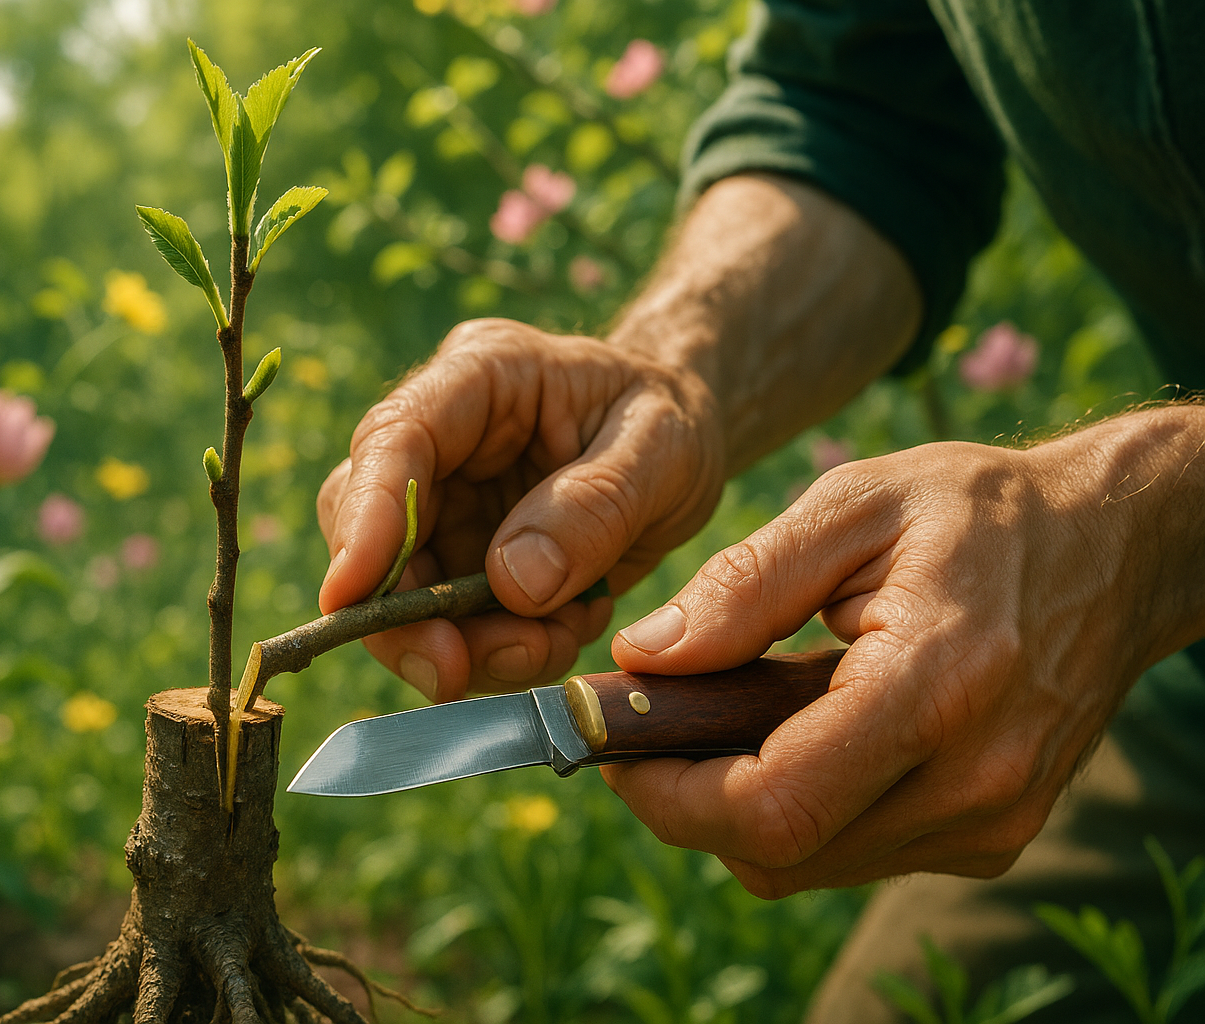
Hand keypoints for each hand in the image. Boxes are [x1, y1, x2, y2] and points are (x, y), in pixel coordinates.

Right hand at [316, 318, 724, 701]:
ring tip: (547, 645)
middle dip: (400, 613)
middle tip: (451, 671)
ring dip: (459, 645)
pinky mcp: (459, 561)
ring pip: (397, 591)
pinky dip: (498, 652)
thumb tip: (512, 583)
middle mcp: (442, 440)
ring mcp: (444, 504)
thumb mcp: (662, 446)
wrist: (683, 440)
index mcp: (482, 376)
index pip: (396, 437)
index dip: (364, 520)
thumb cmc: (671, 416)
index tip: (350, 597)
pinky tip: (558, 634)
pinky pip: (448, 626)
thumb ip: (596, 504)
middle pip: (367, 527)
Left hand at [601, 435, 1163, 896]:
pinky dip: (801, 809)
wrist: (1116, 547)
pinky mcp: (992, 836)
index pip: (772, 803)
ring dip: (740, 807)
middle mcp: (974, 778)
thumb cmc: (977, 510)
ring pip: (810, 864)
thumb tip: (644, 657)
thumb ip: (743, 585)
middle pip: (780, 853)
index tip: (618, 743)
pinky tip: (800, 730)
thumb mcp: (852, 505)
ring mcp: (992, 820)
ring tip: (730, 712)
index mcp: (937, 684)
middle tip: (653, 726)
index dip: (670, 794)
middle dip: (687, 803)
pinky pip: (855, 853)